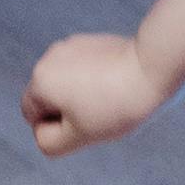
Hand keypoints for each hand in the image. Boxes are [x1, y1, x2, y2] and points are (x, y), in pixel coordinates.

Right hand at [22, 32, 168, 155]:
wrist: (152, 67)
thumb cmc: (115, 105)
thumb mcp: (79, 136)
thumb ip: (50, 143)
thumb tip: (43, 132)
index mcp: (40, 81)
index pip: (32, 116)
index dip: (56, 128)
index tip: (85, 124)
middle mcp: (49, 58)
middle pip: (49, 97)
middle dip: (69, 110)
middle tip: (99, 113)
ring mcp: (70, 45)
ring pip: (67, 83)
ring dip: (81, 94)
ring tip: (109, 97)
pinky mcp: (91, 41)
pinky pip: (83, 68)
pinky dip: (94, 79)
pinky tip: (116, 83)